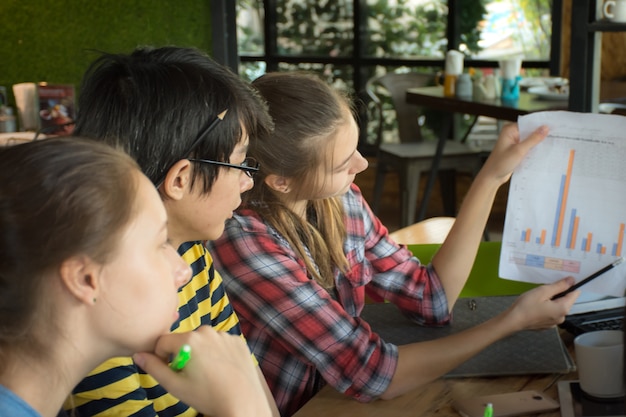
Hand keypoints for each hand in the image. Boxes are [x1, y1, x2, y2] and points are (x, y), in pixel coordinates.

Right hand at [133, 326, 271, 416]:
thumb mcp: (175, 385)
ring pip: (203, 341)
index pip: (163, 341)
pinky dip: (218, 353)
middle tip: (192, 376)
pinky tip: (223, 369)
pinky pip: (221, 343)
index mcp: (189, 339)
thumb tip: (137, 354)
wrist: (243, 402)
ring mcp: (225, 334)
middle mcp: (207, 331)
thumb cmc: (206, 396)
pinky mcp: (238, 340)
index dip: (162, 357)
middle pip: (184, 339)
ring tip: (209, 374)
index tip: (172, 372)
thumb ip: (154, 368)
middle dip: (183, 354)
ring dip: (201, 352)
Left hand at [479, 123, 548, 185]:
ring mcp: (514, 142)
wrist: (492, 177)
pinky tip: (544, 151)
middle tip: (557, 136)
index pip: (529, 123)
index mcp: (510, 130)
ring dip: (539, 142)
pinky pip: (528, 147)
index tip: (555, 126)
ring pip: (530, 140)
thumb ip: (533, 139)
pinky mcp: (516, 150)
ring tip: (553, 143)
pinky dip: (534, 149)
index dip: (541, 125)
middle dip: (541, 134)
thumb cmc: (500, 164)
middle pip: (530, 131)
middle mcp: (511, 134)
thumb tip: (545, 128)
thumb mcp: (519, 151)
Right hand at [504, 277, 578, 331]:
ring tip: (538, 298)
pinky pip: (551, 314)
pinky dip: (547, 309)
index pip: (575, 294)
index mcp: (563, 308)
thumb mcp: (542, 291)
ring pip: (558, 308)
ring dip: (552, 301)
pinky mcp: (547, 326)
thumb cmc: (526, 305)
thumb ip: (559, 286)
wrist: (513, 321)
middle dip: (558, 294)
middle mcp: (562, 317)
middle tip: (544, 289)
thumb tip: (572, 280)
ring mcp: (554, 323)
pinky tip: (536, 307)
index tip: (561, 281)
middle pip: (566, 301)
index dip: (570, 286)